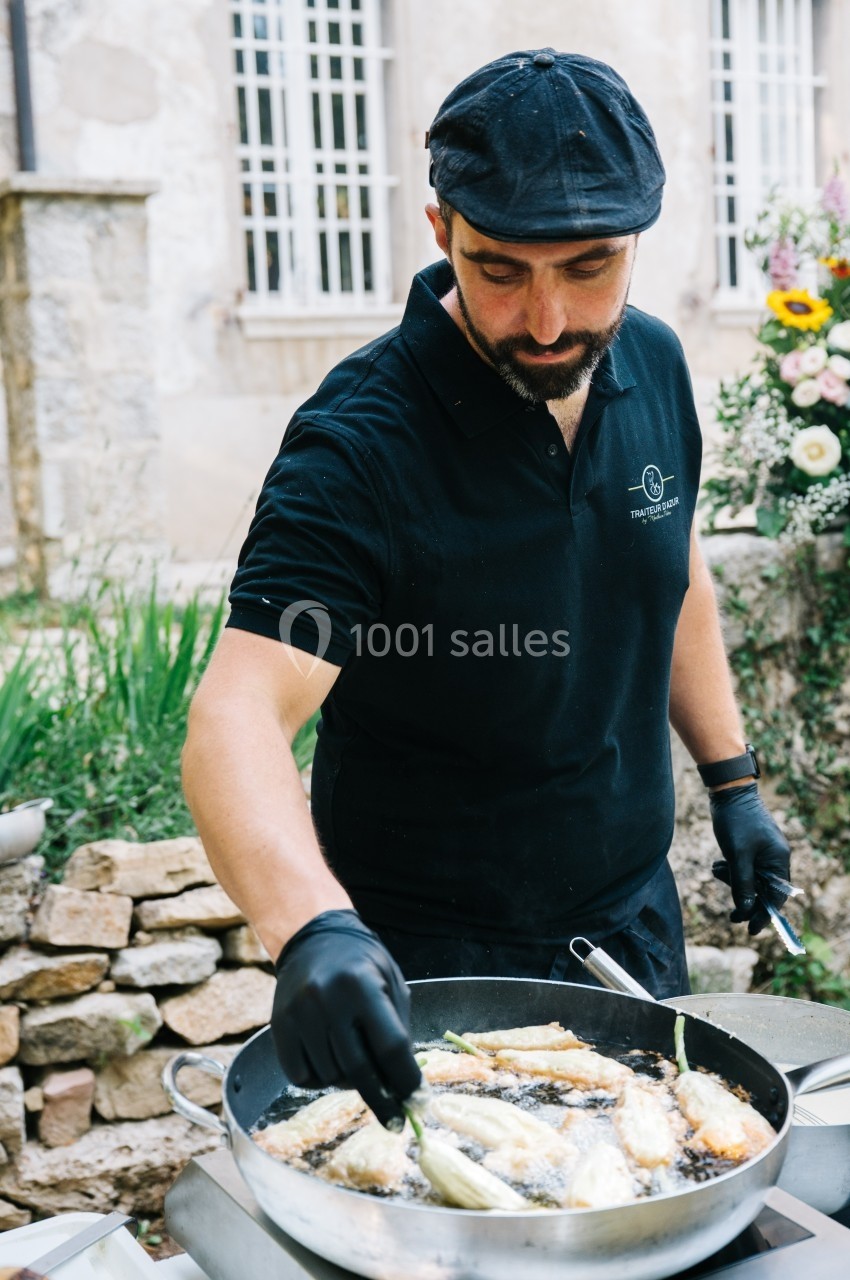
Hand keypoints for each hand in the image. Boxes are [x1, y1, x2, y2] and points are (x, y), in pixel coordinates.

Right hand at [271, 909, 420, 1127]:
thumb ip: (397, 1029)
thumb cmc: (361, 963)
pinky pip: (301, 1075)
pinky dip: (320, 1080)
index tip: (416, 1103)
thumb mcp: (390, 982)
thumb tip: (404, 1085)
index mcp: (362, 986)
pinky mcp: (279, 1026)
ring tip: (359, 1068)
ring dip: (350, 1084)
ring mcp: (299, 1014)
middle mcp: (327, 1000)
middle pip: (358, 1069)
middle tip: (395, 1120)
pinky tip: (331, 1064)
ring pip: (330, 1076)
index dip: (405, 1080)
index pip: (390, 1046)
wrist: (313, 938)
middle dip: (381, 1100)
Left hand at [710, 783, 791, 934]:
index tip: (750, 930)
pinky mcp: (750, 848)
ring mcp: (763, 853)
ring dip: (733, 881)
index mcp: (778, 861)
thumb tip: (744, 908)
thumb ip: (742, 882)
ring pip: (750, 879)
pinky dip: (730, 870)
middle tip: (731, 917)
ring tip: (717, 870)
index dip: (764, 915)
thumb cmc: (736, 820)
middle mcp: (774, 858)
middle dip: (745, 900)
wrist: (728, 792)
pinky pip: (743, 868)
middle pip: (763, 891)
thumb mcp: (737, 855)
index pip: (776, 897)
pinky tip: (717, 865)